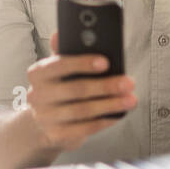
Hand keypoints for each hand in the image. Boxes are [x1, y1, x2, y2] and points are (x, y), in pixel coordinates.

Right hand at [24, 31, 136, 152]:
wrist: (41, 124)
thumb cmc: (59, 88)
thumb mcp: (59, 70)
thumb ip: (64, 52)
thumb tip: (59, 33)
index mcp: (39, 73)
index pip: (59, 64)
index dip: (82, 63)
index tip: (106, 61)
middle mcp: (38, 95)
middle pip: (76, 89)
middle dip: (106, 85)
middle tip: (129, 82)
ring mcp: (45, 117)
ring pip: (82, 110)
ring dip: (110, 104)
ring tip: (131, 99)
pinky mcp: (56, 135)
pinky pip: (84, 128)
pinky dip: (104, 121)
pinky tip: (118, 114)